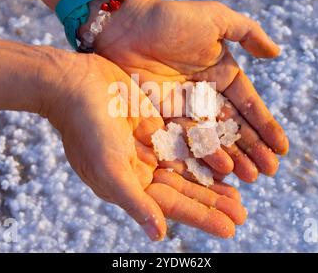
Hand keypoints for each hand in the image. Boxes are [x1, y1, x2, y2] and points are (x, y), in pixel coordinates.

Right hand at [41, 52, 245, 239]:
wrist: (75, 84)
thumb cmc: (86, 128)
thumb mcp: (109, 168)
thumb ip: (135, 201)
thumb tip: (158, 235)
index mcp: (129, 184)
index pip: (171, 205)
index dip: (201, 216)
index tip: (230, 228)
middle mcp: (140, 168)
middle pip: (183, 189)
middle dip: (212, 203)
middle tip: (242, 215)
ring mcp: (149, 145)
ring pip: (187, 167)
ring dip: (211, 181)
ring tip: (239, 194)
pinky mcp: (155, 123)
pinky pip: (184, 140)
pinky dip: (203, 150)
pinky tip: (224, 158)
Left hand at [83, 0, 288, 181]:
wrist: (126, 27)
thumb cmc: (172, 19)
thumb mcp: (216, 19)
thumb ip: (248, 33)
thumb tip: (277, 53)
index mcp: (222, 74)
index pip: (248, 105)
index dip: (265, 126)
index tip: (282, 147)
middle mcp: (206, 95)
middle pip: (233, 127)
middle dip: (253, 148)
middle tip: (269, 171)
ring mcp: (185, 109)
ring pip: (213, 138)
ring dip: (232, 157)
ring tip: (249, 177)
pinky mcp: (163, 118)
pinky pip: (185, 141)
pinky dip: (201, 156)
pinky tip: (217, 172)